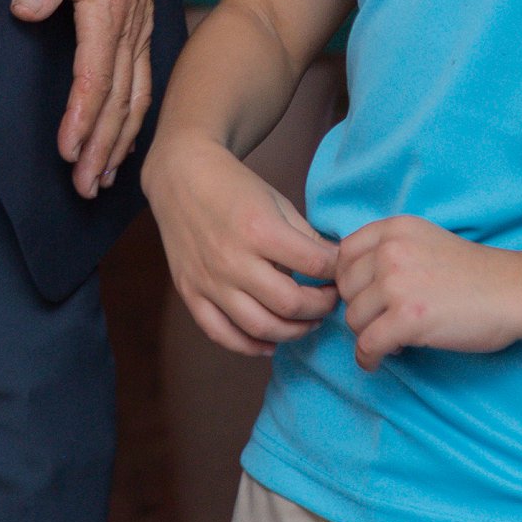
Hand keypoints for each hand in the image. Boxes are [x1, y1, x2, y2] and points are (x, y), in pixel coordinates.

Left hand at [11, 0, 164, 196]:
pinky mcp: (141, 28)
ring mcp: (140, 30)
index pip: (94, 78)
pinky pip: (143, 83)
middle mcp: (130, 28)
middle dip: (102, 148)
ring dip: (120, 141)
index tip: (68, 152)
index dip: (81, 119)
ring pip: (136, 98)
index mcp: (108, 10)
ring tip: (105, 178)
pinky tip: (126, 137)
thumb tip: (26, 9)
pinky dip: (135, 118)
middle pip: (119, 101)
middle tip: (86, 188)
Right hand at [141, 129, 337, 354]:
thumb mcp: (277, 201)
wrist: (180, 176)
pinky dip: (249, 346)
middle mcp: (233, 260)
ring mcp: (209, 280)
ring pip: (260, 327)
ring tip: (306, 322)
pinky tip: (270, 343)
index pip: (314, 265)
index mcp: (259, 229)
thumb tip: (337, 267)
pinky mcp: (190, 291)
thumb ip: (307, 238)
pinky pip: (221, 334)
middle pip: (291, 304)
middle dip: (321, 307)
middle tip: (328, 301)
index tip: (342, 273)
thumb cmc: (233, 185)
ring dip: (293, 331)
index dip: (338, 272)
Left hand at [335, 215, 521, 365]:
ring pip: (354, 318)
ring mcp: (397, 284)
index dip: (349, 280)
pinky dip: (368, 357)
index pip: (344, 254)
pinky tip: (377, 361)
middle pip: (346, 288)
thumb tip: (352, 283)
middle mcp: (390, 251)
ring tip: (393, 339)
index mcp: (394, 229)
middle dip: (361, 309)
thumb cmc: (474, 272)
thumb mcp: (425, 241)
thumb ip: (390, 251)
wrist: (514, 291)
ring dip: (368, 334)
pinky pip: (368, 343)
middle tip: (383, 322)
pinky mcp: (407, 318)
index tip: (363, 297)